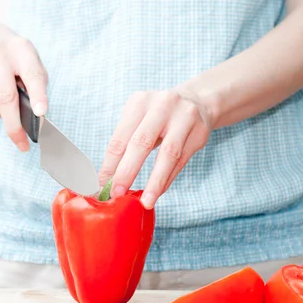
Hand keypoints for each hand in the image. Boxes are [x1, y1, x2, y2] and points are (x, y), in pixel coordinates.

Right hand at [0, 20, 47, 150]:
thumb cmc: (11, 53)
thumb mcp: (28, 58)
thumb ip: (34, 82)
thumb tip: (34, 116)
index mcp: (21, 49)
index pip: (32, 74)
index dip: (38, 95)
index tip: (41, 113)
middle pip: (6, 97)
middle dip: (15, 125)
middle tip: (22, 143)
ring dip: (2, 113)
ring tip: (6, 98)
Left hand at [98, 90, 211, 208]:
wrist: (196, 101)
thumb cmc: (158, 115)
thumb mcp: (139, 120)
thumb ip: (124, 145)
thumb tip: (108, 179)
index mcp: (139, 102)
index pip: (120, 138)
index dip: (110, 165)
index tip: (103, 186)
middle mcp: (162, 105)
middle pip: (141, 143)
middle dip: (127, 172)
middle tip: (118, 194)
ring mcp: (184, 117)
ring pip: (168, 154)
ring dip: (155, 182)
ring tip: (146, 201)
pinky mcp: (199, 132)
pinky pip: (181, 160)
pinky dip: (168, 178)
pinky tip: (159, 191)